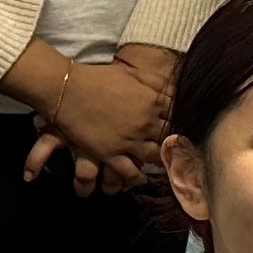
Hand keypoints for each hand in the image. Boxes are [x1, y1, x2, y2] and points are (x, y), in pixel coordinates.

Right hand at [27, 57, 170, 194]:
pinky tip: (141, 179)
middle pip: (169, 139)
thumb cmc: (99, 77)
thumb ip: (157, 83)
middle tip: (180, 151)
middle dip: (175, 144)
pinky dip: (137, 178)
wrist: (66, 89)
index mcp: (152, 101)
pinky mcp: (110, 154)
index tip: (186, 129)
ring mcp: (128, 140)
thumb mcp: (133, 73)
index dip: (183, 123)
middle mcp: (145, 123)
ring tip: (165, 166)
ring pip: (154, 158)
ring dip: (161, 162)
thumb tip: (176, 93)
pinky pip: (130, 172)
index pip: (178, 116)